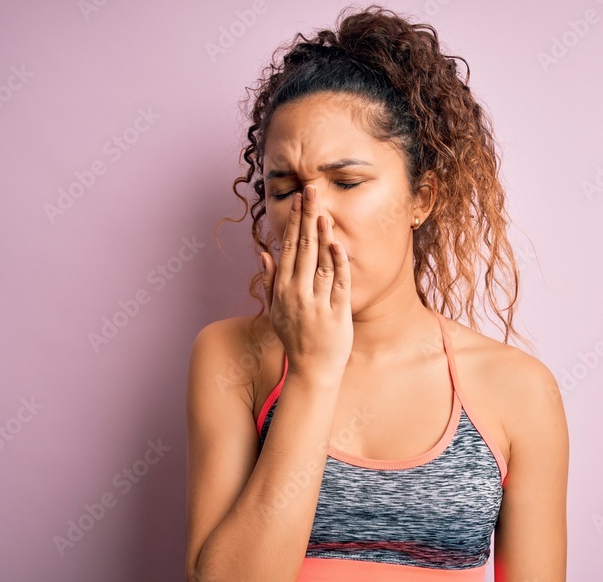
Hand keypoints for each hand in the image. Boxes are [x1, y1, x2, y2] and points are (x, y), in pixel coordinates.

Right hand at [260, 183, 351, 379]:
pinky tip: (338, 244)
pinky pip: (338, 283)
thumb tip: (265, 253)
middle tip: (311, 190)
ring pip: (320, 263)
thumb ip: (270, 280)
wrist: (311, 370)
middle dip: (307, 217)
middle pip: (303, 248)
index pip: (289, 247)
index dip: (294, 221)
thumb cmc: (295, 337)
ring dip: (321, 235)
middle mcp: (297, 293)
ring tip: (323, 210)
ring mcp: (316, 303)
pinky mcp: (336, 313)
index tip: (299, 198)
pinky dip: (338, 264)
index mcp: (283, 289)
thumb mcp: (276, 309)